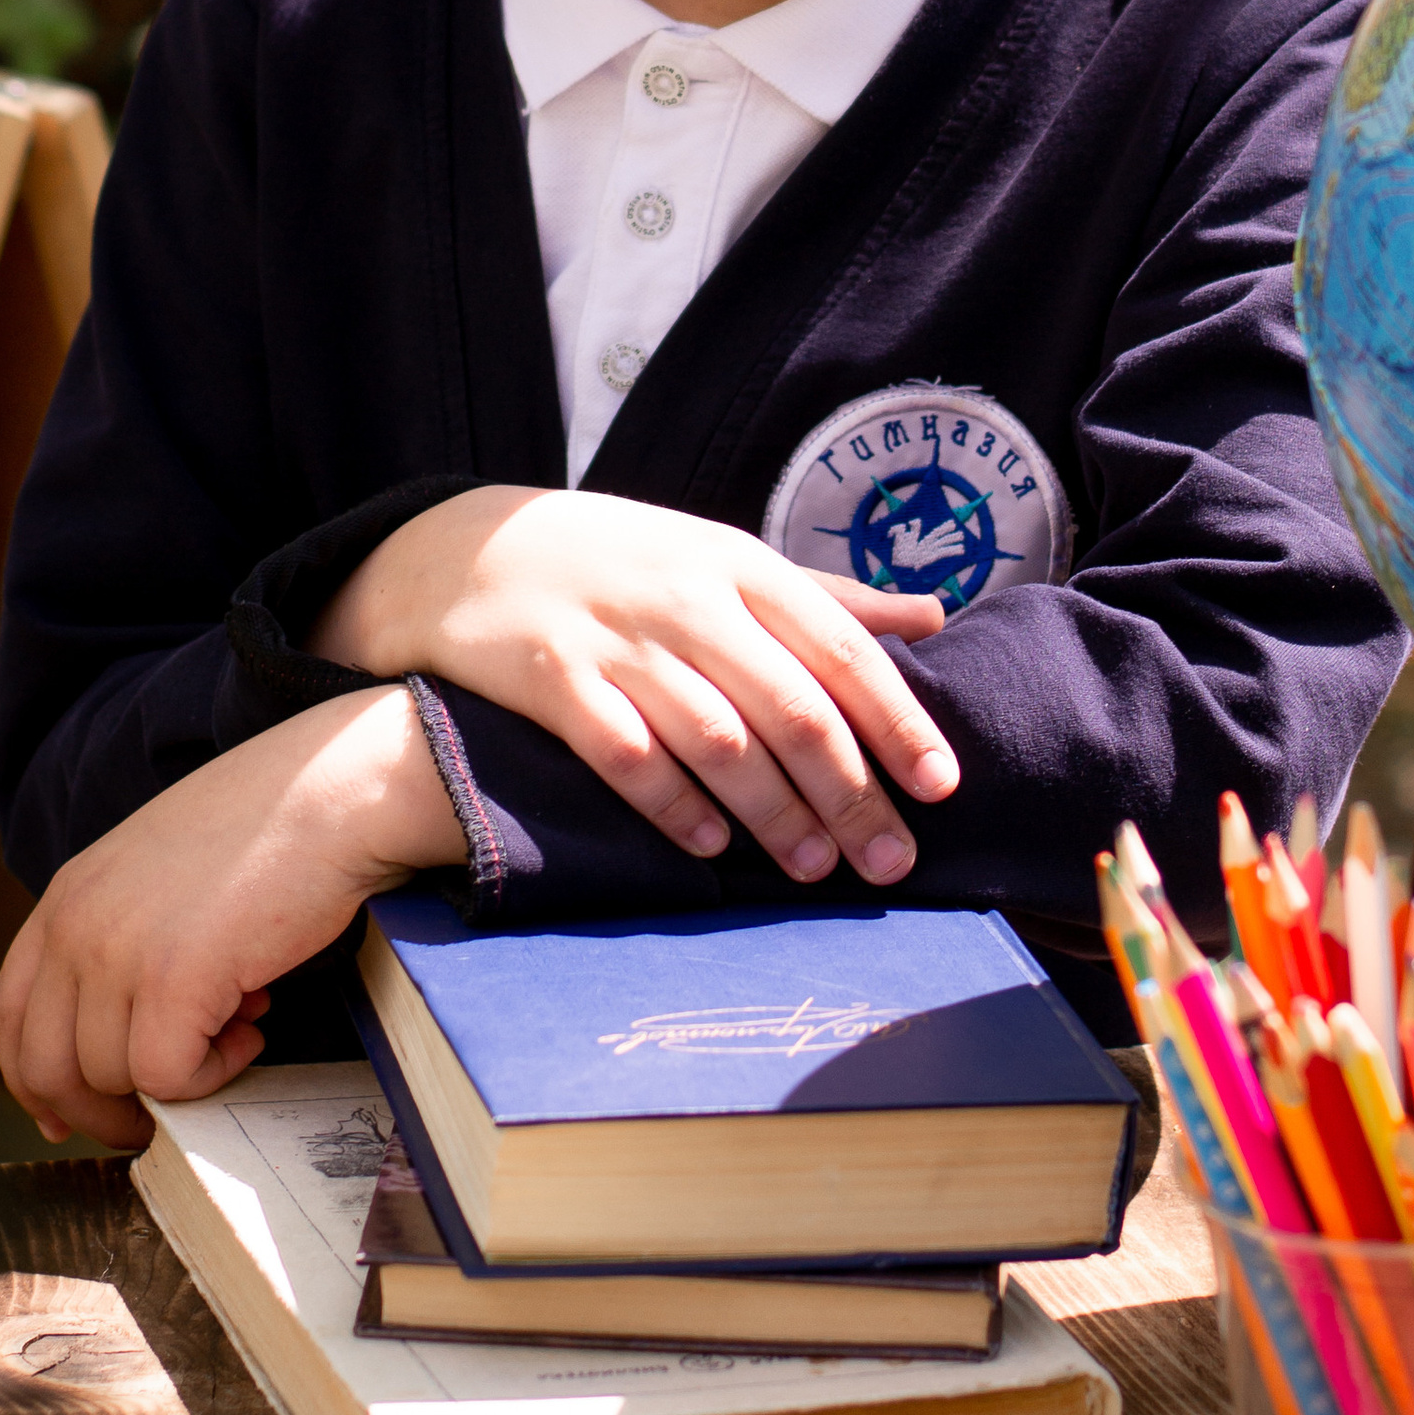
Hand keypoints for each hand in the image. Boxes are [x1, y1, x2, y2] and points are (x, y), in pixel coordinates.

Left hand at [0, 683, 464, 1147]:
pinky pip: (167, 1077)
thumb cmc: (269, 824)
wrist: (332, 789)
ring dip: (177, 1077)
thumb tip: (127, 1036)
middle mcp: (76, 924)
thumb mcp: (160, 871)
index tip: (65, 1114)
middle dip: (99, 1111)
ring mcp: (117, 952)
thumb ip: (125, 936)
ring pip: (110, 1080)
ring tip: (237, 1026)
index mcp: (67, 894)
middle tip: (162, 1111)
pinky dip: (212, 1074)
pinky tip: (252, 1027)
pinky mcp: (173, 979)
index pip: (10, 1014)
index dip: (34, 1079)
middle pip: (44, 1066)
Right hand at [315, 486, 958, 886]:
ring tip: (812, 868)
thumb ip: (828, 597)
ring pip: (716, 735)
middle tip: (889, 862)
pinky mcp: (552, 676)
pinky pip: (623, 751)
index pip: (841, 646)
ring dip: (773, 810)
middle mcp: (688, 597)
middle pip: (790, 705)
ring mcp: (618, 636)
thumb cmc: (627, 564)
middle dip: (848, 791)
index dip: (897, 719)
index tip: (941, 787)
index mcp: (742, 566)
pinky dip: (671, 803)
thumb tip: (935, 616)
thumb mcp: (726, 558)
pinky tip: (708, 848)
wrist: (472, 546)